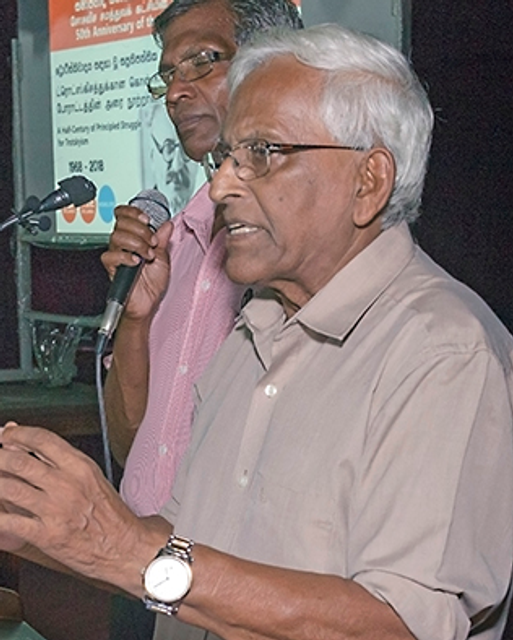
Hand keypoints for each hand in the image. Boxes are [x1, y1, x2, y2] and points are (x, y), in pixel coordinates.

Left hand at [0, 424, 168, 592]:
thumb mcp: (90, 477)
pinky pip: (9, 522)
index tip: (5, 435)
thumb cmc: (110, 515)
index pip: (42, 439)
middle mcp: (67, 485)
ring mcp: (55, 510)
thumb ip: (58, 459)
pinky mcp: (46, 535)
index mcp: (81, 467)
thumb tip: (25, 441)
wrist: (125, 547)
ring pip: (8, 488)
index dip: (17, 434)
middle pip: (19, 461)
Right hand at [101, 204, 173, 321]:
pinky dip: (125, 256)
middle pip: (121, 223)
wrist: (148, 304)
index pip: (124, 215)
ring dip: (136, 243)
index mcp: (133, 238)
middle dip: (140, 230)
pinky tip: (136, 262)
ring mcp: (117, 256)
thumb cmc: (152, 285)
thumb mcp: (163, 258)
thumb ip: (162, 240)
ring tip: (147, 255)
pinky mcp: (112, 269)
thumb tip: (166, 225)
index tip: (147, 219)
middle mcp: (123, 245)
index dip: (133, 213)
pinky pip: (110, 256)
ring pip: (116, 237)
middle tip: (152, 243)